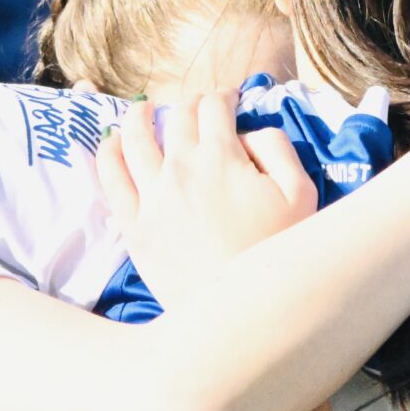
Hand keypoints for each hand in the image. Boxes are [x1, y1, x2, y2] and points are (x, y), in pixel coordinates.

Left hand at [94, 92, 317, 310]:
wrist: (242, 313)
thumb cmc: (278, 252)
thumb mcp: (301, 194)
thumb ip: (277, 148)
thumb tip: (248, 131)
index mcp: (221, 156)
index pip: (215, 106)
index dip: (224, 96)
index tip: (230, 100)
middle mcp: (179, 168)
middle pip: (177, 116)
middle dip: (190, 104)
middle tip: (198, 109)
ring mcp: (151, 197)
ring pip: (133, 137)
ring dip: (139, 116)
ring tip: (143, 110)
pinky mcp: (133, 226)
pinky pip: (110, 177)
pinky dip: (109, 152)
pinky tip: (112, 144)